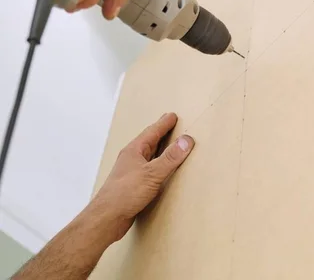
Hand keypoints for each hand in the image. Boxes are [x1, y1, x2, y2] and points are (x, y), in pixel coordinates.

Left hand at [89, 113, 194, 241]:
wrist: (106, 218)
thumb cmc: (125, 194)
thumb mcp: (152, 173)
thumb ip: (170, 158)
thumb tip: (186, 140)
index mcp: (134, 150)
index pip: (152, 132)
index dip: (164, 123)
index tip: (173, 116)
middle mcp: (132, 158)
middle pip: (149, 141)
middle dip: (161, 133)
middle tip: (171, 125)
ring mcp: (131, 171)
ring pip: (148, 155)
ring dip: (159, 148)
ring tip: (169, 144)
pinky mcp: (133, 185)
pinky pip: (149, 168)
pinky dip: (158, 164)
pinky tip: (162, 170)